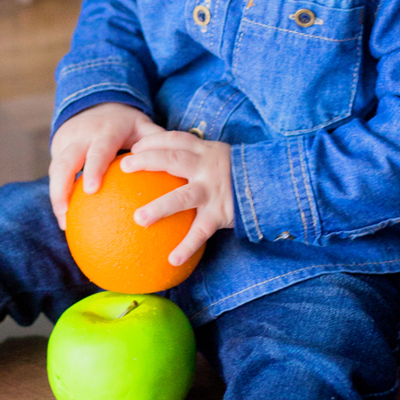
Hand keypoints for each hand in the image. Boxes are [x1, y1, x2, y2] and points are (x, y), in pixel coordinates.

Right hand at [48, 102, 158, 229]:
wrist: (94, 103)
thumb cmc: (125, 123)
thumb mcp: (142, 125)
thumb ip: (157, 142)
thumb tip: (178, 166)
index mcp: (105, 131)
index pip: (98, 150)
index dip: (93, 168)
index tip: (91, 190)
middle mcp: (82, 136)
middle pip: (66, 161)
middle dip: (62, 185)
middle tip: (66, 212)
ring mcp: (67, 143)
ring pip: (56, 169)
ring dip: (57, 195)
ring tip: (65, 222)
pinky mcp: (58, 150)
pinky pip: (55, 174)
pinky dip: (59, 195)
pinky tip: (66, 218)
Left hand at [119, 130, 233, 267]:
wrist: (275, 185)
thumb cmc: (236, 175)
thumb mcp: (219, 160)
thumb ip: (196, 161)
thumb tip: (163, 167)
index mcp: (205, 151)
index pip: (175, 139)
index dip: (153, 140)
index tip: (134, 148)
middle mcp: (207, 167)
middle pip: (173, 159)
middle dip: (147, 161)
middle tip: (124, 167)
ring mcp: (214, 190)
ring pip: (182, 197)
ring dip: (159, 207)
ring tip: (138, 219)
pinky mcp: (221, 213)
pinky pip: (201, 231)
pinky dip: (186, 246)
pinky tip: (171, 260)